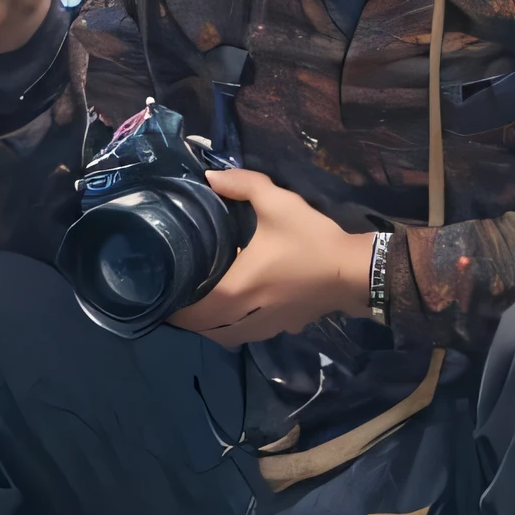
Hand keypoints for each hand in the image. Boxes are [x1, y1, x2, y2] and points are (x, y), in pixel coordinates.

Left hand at [170, 168, 373, 346]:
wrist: (354, 271)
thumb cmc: (310, 239)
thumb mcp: (277, 203)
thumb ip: (242, 185)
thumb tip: (209, 177)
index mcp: (234, 290)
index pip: (189, 312)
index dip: (171, 306)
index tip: (160, 291)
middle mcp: (243, 316)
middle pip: (203, 330)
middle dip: (187, 318)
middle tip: (176, 296)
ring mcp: (265, 328)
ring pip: (225, 337)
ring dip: (210, 327)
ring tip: (201, 306)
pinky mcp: (283, 329)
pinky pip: (248, 335)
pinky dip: (235, 329)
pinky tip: (238, 311)